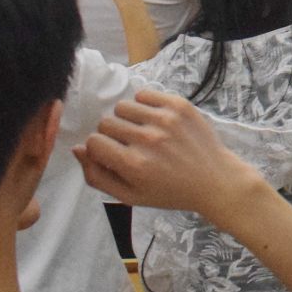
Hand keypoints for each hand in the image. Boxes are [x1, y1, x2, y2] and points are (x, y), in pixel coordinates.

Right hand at [74, 89, 262, 220]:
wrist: (214, 180)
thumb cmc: (169, 192)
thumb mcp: (130, 196)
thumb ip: (97, 177)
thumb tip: (77, 149)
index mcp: (133, 164)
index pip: (93, 142)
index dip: (100, 149)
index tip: (113, 155)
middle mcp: (147, 139)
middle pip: (106, 122)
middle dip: (113, 134)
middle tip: (130, 145)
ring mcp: (165, 120)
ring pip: (123, 106)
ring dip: (128, 119)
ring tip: (142, 131)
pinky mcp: (179, 106)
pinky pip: (144, 94)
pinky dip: (144, 105)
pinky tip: (154, 120)